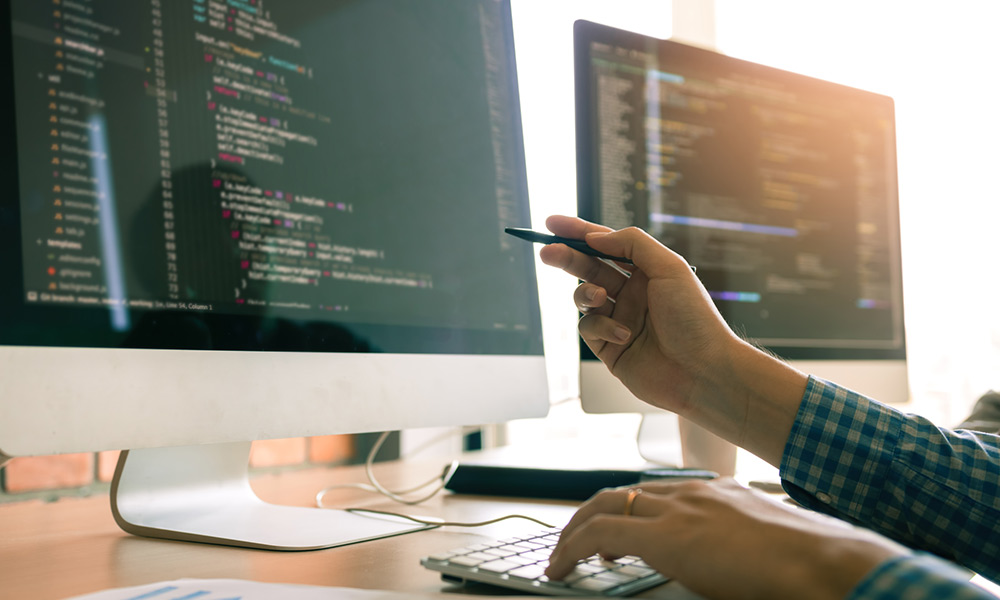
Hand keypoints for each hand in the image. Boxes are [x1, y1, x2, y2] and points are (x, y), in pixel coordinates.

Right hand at [538, 215, 736, 416]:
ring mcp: (619, 320)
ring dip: (585, 294)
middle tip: (548, 252)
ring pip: (584, 298)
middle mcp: (632, 294)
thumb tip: (596, 237)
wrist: (703, 371)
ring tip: (599, 298)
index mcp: (647, 272)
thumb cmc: (694, 319)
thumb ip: (632, 244)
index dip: (578, 232)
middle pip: (589, 268)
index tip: (553, 223)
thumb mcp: (669, 267)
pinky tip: (623, 335)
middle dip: (567, 258)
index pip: (606, 245)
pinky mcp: (610, 347)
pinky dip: (601, 328)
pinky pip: (589, 328)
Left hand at [544, 479, 906, 599]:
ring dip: (575, 530)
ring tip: (560, 554)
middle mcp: (693, 492)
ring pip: (603, 506)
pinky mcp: (665, 535)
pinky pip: (600, 533)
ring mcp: (678, 509)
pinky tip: (562, 568)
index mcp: (718, 492)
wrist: (825, 562)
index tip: (614, 529)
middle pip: (622, 493)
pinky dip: (573, 548)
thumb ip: (737, 546)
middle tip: (573, 539)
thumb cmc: (810, 562)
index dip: (628, 509)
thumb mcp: (766, 546)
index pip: (656, 492)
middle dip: (590, 514)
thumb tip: (725, 567)